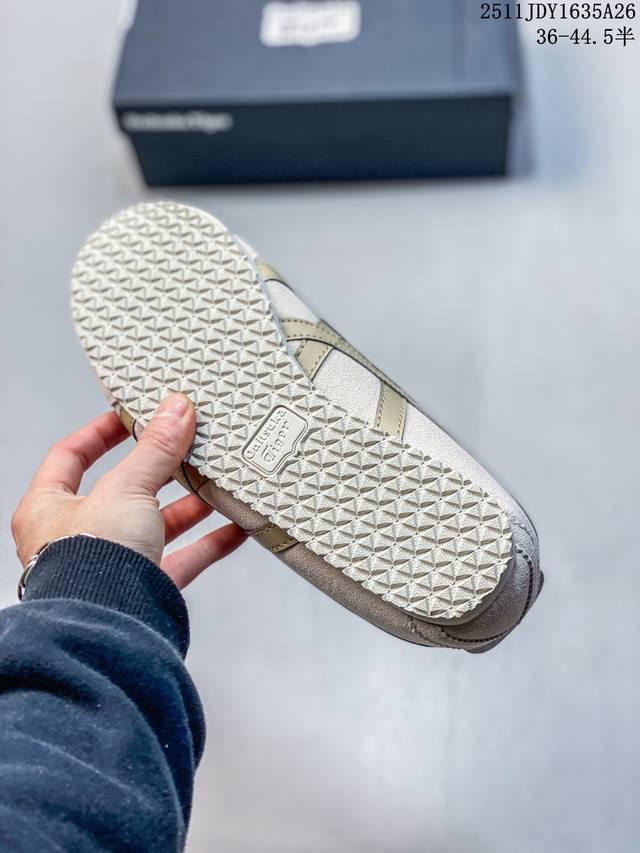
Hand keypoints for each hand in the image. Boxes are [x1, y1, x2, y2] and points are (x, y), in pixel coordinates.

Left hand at [11, 393, 245, 589]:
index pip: (71, 456)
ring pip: (155, 525)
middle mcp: (77, 537)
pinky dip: (210, 542)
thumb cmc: (89, 563)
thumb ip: (155, 450)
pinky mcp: (145, 588)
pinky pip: (182, 559)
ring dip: (189, 505)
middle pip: (123, 490)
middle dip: (160, 469)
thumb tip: (175, 411)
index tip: (131, 415)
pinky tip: (234, 527)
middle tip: (185, 446)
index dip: (101, 432)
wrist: (107, 628)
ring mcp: (112, 564)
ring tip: (216, 481)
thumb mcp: (126, 488)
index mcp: (50, 508)